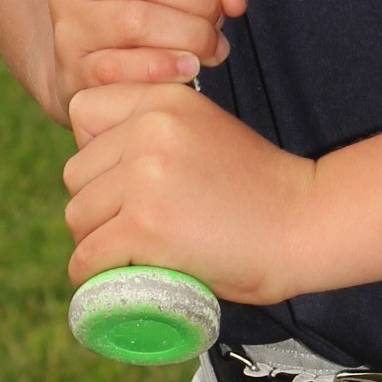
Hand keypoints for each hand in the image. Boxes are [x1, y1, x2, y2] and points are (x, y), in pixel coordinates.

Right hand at [47, 0, 251, 109]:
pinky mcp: (74, 68)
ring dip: (190, 39)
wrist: (94, 64)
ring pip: (138, 23)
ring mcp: (71, 22)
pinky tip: (187, 70)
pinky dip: (166, 69)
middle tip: (216, 23)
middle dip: (201, 2)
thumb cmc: (150, 9)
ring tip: (208, 48)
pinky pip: (122, 68)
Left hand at [64, 82, 318, 309]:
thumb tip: (99, 166)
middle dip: (96, 203)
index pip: (83, 112)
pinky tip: (113, 280)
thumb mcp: (205, 130)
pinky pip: (88, 256)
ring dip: (96, 240)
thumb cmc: (258, 189)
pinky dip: (93, 275)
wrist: (305, 223)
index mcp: (164, 101)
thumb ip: (156, 132)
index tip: (122, 178)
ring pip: (77, 216)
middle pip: (75, 173)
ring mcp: (145, 178)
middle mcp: (149, 130)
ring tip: (133, 253)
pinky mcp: (145, 227)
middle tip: (133, 226)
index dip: (95, 150)